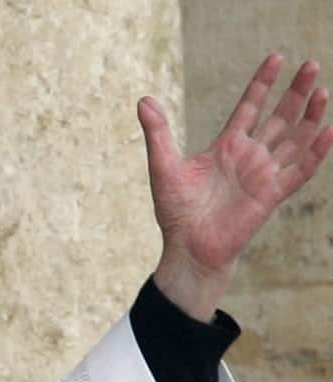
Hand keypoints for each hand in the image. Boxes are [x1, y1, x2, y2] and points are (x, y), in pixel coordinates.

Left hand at [139, 55, 332, 320]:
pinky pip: (300, 170)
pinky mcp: (272, 195)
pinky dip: (316, 152)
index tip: (276, 57)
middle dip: (295, 92)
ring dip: (310, 116)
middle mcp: (249, 156)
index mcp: (226, 146)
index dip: (262, 83)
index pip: (250, 107)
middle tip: (311, 65)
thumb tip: (143, 100)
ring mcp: (263, 174)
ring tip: (322, 91)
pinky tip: (329, 130)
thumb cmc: (176, 212)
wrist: (188, 248)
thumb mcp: (163, 167)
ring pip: (295, 139)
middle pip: (279, 117)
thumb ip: (158, 134)